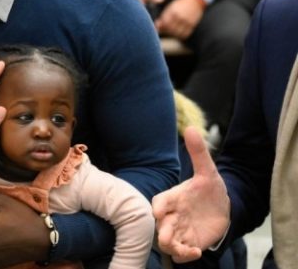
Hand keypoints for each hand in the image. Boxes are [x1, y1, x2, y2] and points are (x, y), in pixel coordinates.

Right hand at [152, 127, 229, 262]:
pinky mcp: (187, 243)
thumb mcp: (208, 171)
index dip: (157, 208)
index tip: (160, 212)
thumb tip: (191, 128)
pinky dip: (185, 255)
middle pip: (157, 226)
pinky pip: (179, 254)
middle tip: (170, 237)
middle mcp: (172, 215)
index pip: (158, 203)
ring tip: (189, 248)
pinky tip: (196, 251)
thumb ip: (198, 153)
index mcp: (172, 198)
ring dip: (173, 247)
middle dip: (162, 233)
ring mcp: (179, 230)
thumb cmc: (211, 189)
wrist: (224, 209)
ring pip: (166, 242)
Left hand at [155, 0, 204, 39]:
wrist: (195, 0)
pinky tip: (177, 33)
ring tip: (170, 31)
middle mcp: (181, 17)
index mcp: (173, 11)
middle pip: (170, 29)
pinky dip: (180, 36)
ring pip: (177, 33)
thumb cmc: (179, 4)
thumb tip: (157, 26)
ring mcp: (187, 21)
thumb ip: (164, 17)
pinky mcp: (192, 25)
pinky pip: (185, 34)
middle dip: (165, 31)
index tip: (158, 26)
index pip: (165, 23)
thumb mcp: (171, 8)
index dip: (160, 26)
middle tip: (163, 30)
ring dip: (172, 34)